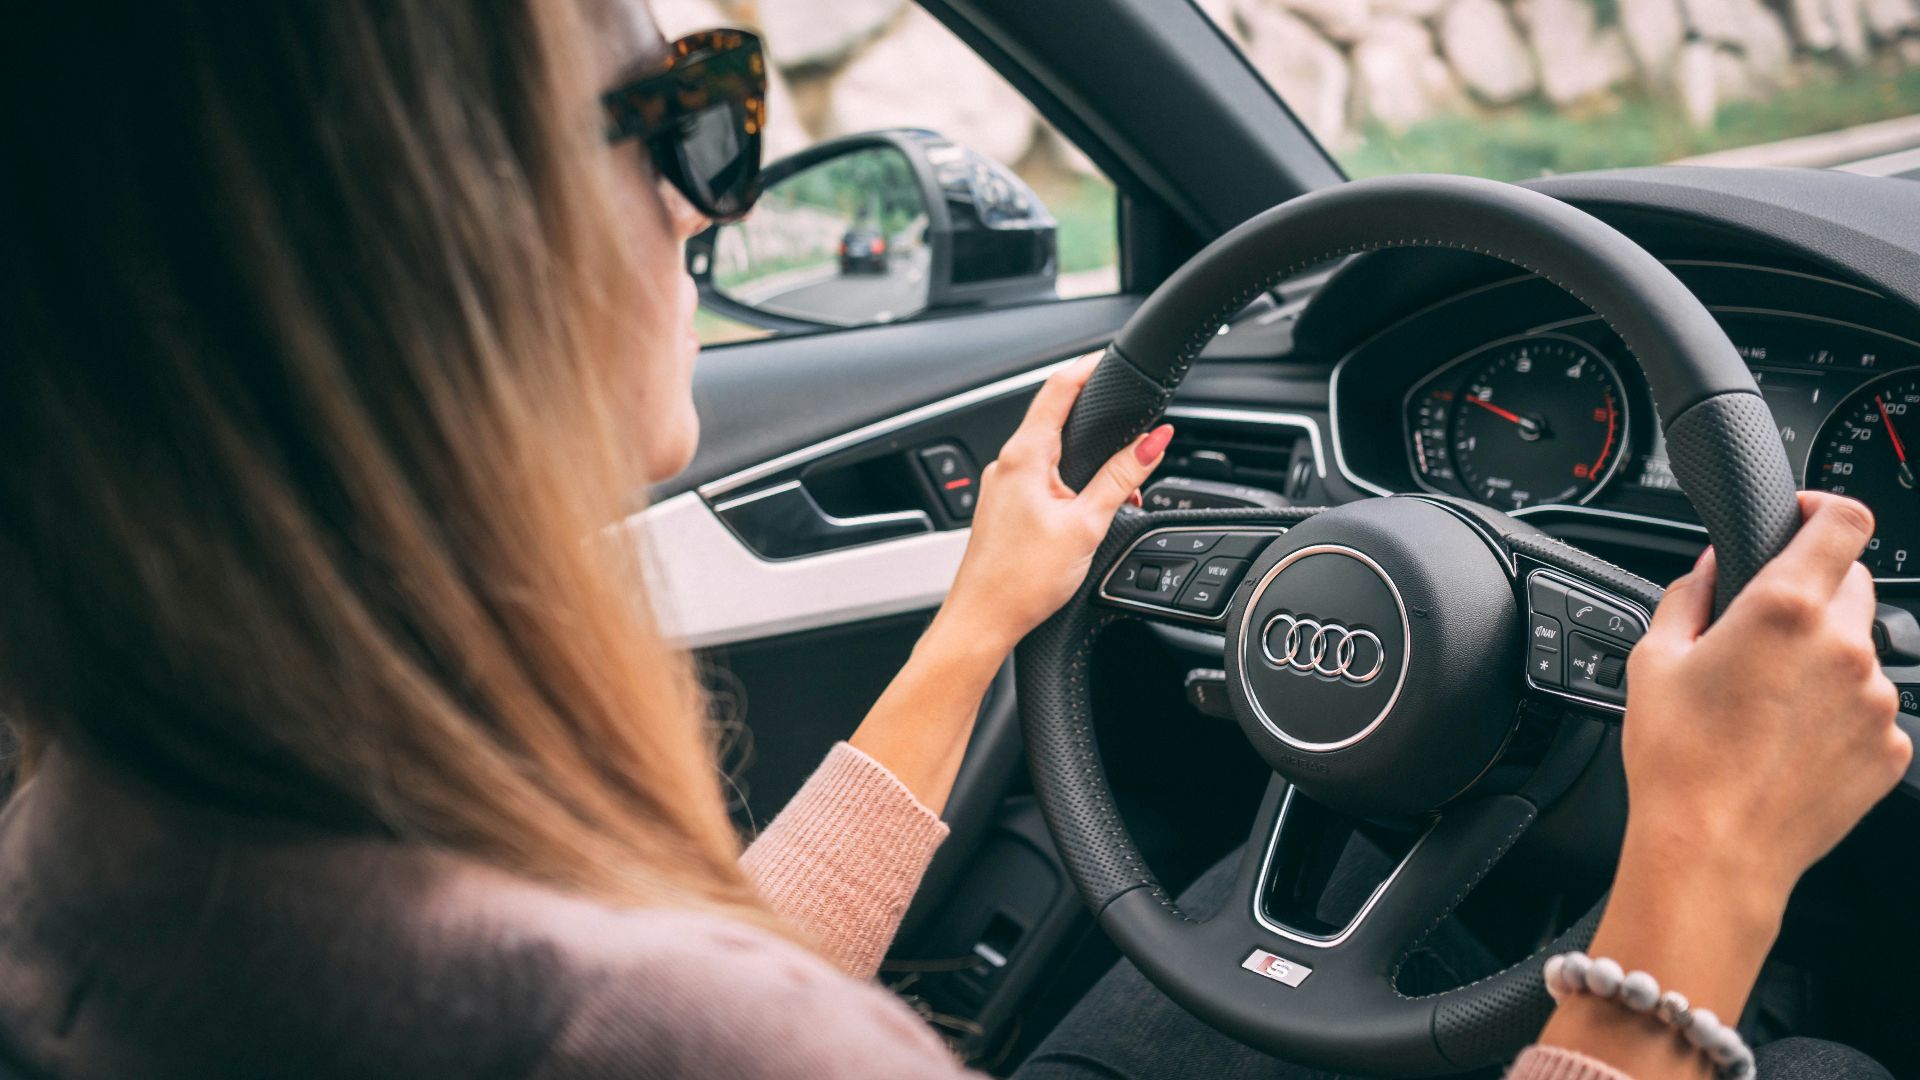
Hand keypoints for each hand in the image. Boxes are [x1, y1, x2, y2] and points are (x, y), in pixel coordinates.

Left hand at [938, 355, 1171, 656]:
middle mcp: (1006, 464)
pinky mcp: (1002, 508)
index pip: (1058, 388)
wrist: (982, 621)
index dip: (1088, 367)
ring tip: (1118, 490)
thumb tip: (1154, 441)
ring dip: (1085, 462)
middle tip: (1131, 427)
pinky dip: (1068, 484)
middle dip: (1096, 422)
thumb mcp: (1086, 523)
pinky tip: (1086, 511)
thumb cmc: (1021, 581)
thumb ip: (1122, 478)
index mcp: (1024, 456)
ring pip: (1049, 454)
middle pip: (1055, 419)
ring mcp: (1001, 486)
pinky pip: (1039, 480)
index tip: (1111, 358)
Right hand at [1536, 493, 1910, 1075]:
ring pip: (1861, 650)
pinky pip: (1871, 709)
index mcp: (1785, 609)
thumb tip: (1713, 567)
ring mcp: (1875, 700)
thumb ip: (1690, 595)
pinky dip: (1838, 712)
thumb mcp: (1654, 660)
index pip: (1844, 521)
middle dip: (1814, 590)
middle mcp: (1844, 647)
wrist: (1714, 852)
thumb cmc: (1677, 761)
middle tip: (1764, 630)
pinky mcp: (1891, 748)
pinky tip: (1789, 741)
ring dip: (1824, 657)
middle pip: (1853, 582)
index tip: (1803, 519)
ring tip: (1768, 703)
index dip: (1824, 508)